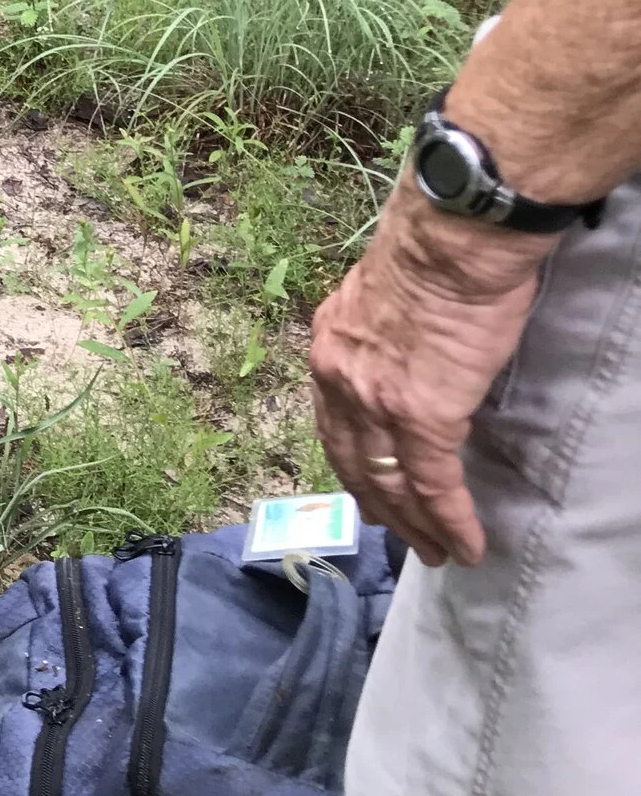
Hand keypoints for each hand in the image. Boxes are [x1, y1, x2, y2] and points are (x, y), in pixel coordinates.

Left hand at [308, 182, 555, 565]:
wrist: (453, 242)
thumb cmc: (433, 256)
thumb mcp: (382, 298)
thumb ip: (382, 338)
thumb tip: (404, 361)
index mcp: (330, 347)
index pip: (333, 423)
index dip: (354, 463)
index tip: (371, 491)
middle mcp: (339, 378)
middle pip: (354, 462)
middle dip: (380, 507)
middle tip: (404, 538)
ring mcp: (376, 401)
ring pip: (391, 482)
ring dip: (417, 525)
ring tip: (440, 553)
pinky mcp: (423, 415)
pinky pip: (432, 483)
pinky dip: (450, 519)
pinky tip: (466, 543)